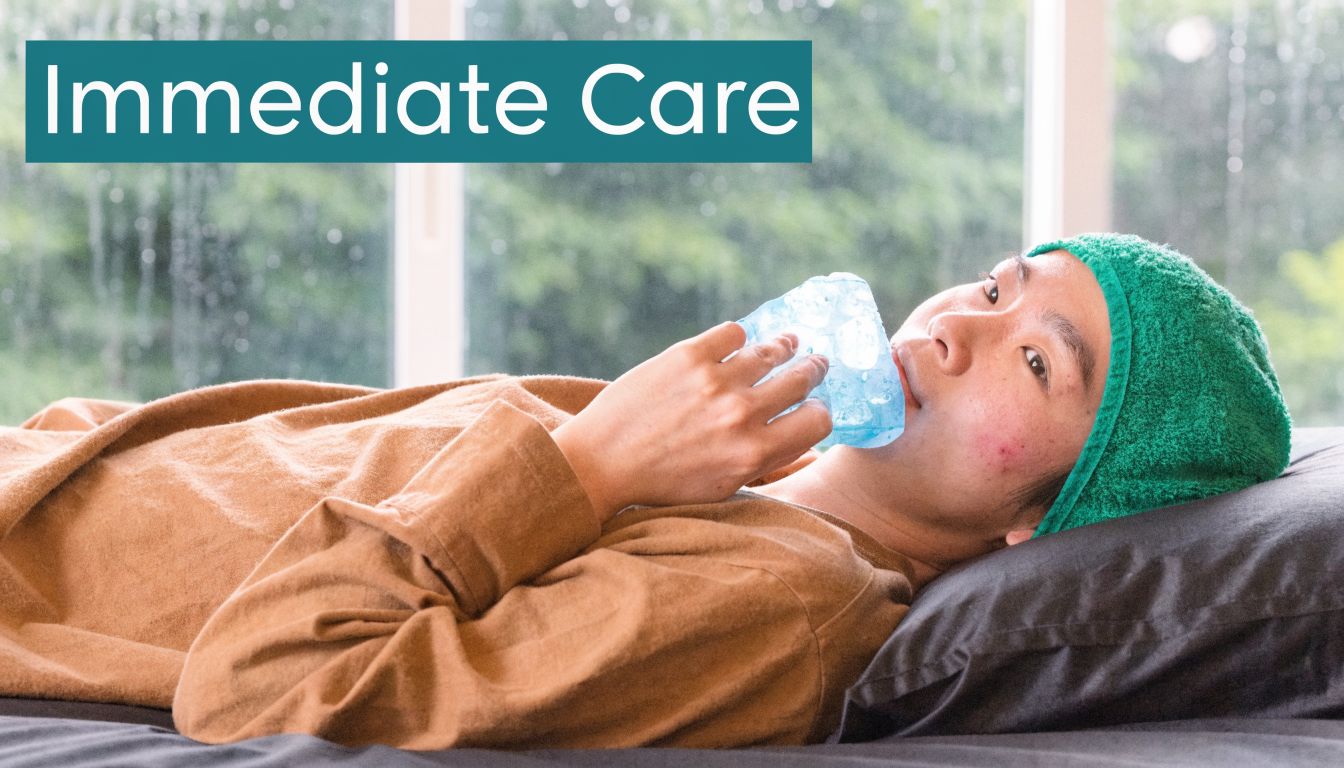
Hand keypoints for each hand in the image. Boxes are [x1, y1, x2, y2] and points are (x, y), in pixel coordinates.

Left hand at [552, 321, 830, 521]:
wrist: (600, 463)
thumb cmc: (662, 483)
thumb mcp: (722, 486)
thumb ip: (765, 461)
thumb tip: (803, 436)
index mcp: (754, 454)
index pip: (817, 421)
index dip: (818, 412)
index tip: (812, 405)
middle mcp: (741, 416)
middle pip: (801, 380)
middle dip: (812, 370)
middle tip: (813, 363)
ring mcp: (715, 382)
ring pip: (772, 351)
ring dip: (784, 346)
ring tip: (788, 342)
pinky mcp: (688, 355)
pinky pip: (733, 332)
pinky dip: (737, 337)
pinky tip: (735, 343)